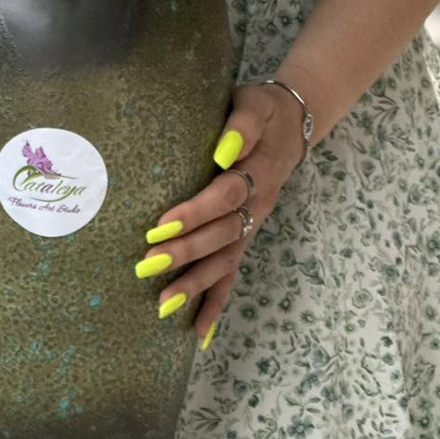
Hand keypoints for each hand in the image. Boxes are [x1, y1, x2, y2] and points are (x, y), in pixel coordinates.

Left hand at [134, 81, 307, 346]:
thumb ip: (241, 126)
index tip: (160, 226)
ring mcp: (253, 224)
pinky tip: (198, 333)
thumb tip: (222, 152)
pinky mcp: (246, 235)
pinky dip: (217, 304)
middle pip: (221, 234)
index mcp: (258, 172)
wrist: (293, 123)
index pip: (225, 195)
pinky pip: (233, 273)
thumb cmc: (262, 110)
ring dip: (195, 285)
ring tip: (163, 306)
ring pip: (225, 260)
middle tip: (146, 267)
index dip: (195, 212)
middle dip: (185, 253)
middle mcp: (258, 204)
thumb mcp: (254, 105)